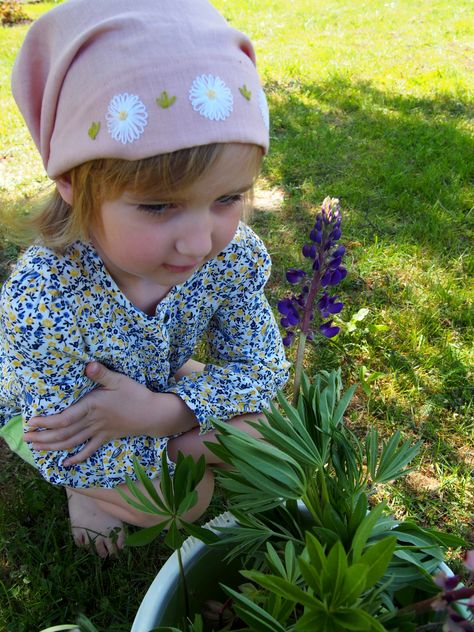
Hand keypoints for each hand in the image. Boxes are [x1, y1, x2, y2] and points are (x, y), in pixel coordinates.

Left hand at [24, 362, 158, 464]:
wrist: (153, 414)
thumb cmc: (136, 394)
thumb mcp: (119, 380)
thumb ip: (102, 373)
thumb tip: (88, 365)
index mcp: (93, 406)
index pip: (65, 418)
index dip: (46, 422)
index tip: (32, 422)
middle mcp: (93, 422)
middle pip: (64, 434)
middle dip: (44, 437)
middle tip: (27, 438)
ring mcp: (99, 432)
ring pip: (72, 443)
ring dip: (53, 447)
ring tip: (37, 448)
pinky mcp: (106, 438)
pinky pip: (89, 450)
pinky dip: (76, 458)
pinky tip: (65, 463)